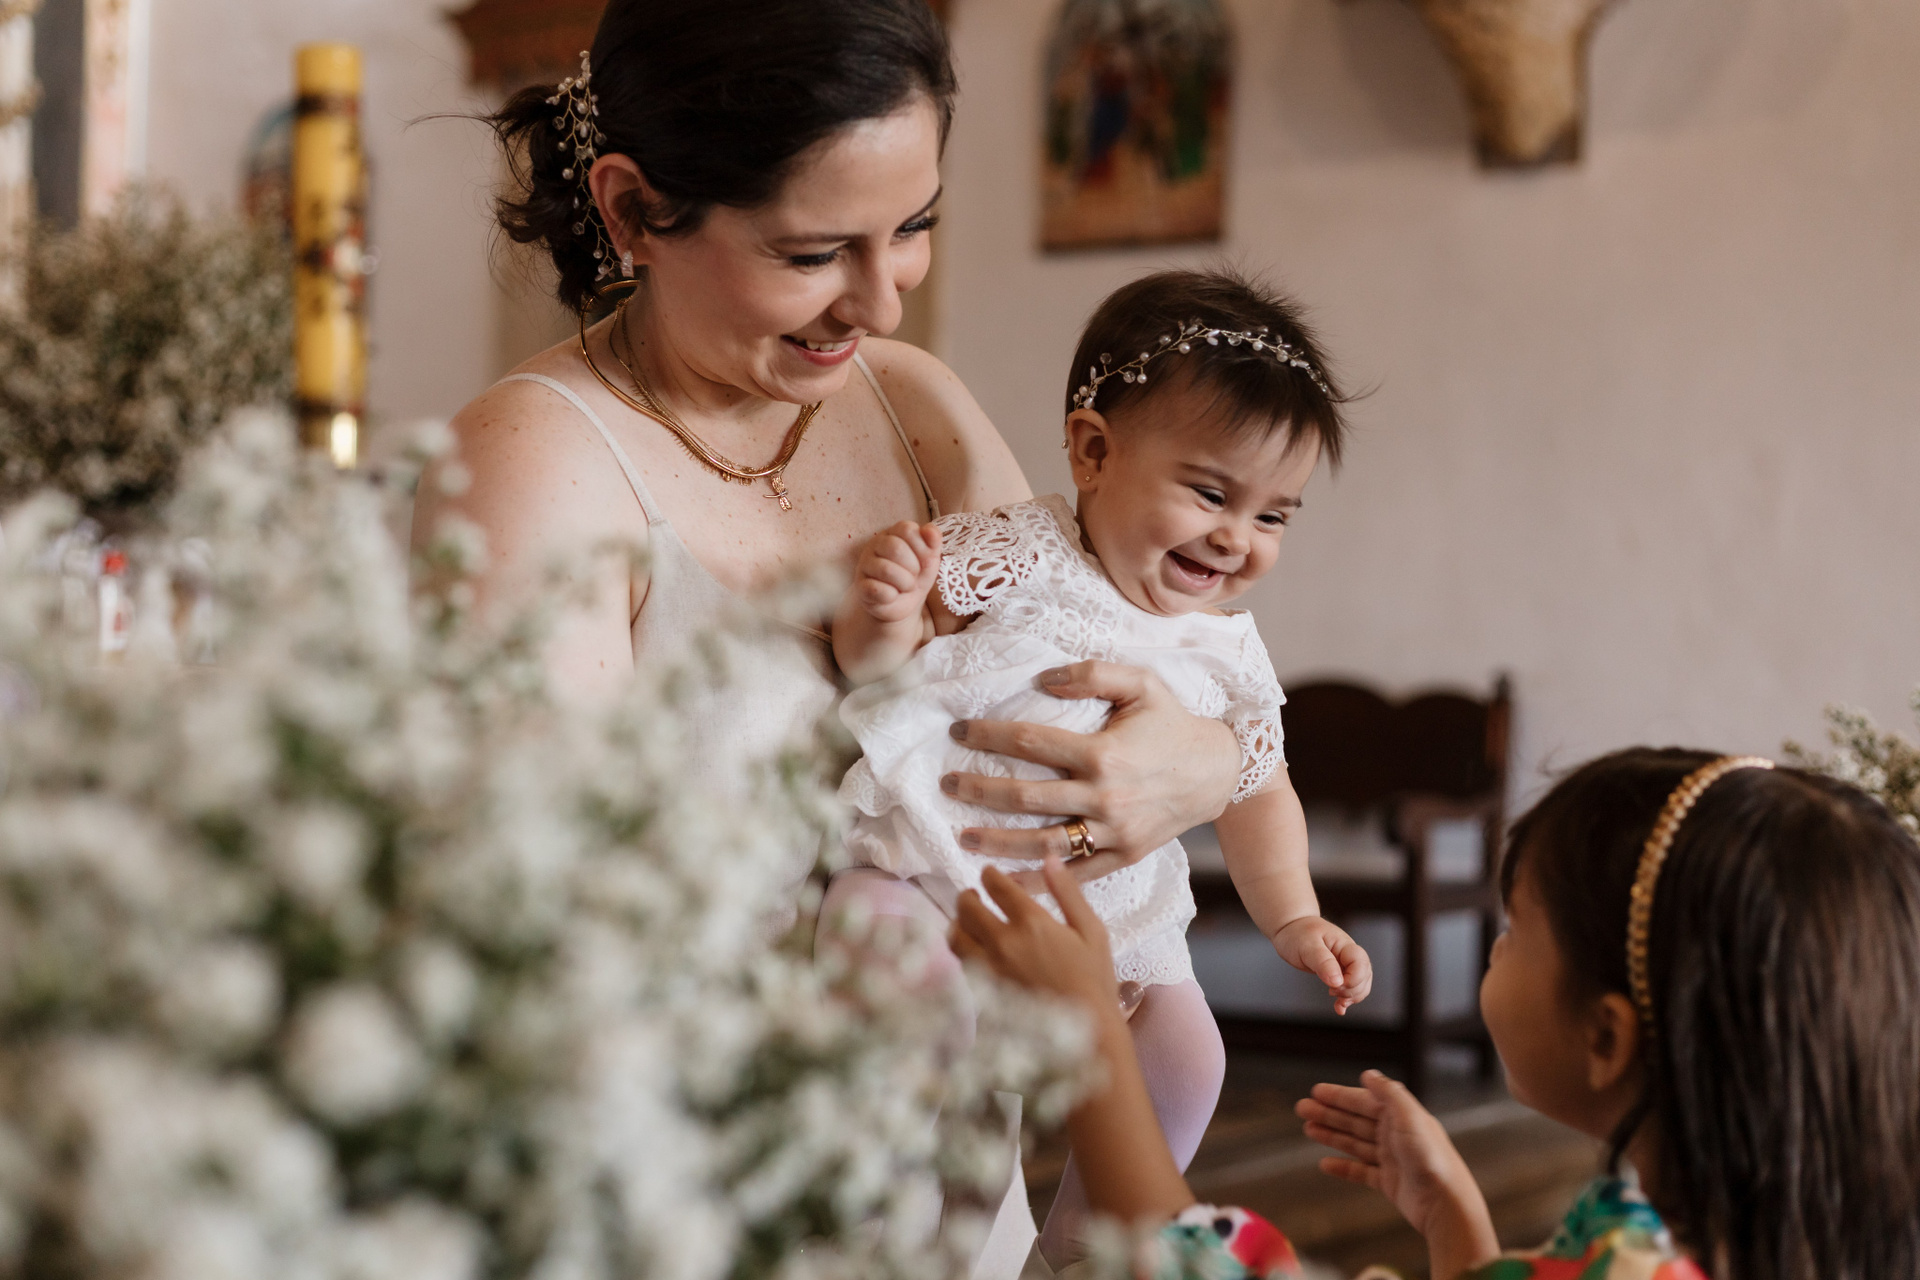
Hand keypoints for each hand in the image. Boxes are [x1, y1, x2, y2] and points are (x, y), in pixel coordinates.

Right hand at [854, 520, 940, 623]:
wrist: (904, 605)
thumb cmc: (915, 576)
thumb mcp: (929, 559)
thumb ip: (933, 542)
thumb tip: (930, 530)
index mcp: (893, 533)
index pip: (907, 529)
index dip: (921, 547)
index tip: (924, 560)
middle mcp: (875, 545)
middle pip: (896, 548)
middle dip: (914, 567)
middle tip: (914, 576)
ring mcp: (865, 565)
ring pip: (886, 569)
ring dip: (905, 583)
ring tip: (906, 587)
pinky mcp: (861, 587)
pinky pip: (877, 589)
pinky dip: (891, 596)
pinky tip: (892, 596)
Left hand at [944, 661, 1239, 884]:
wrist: (1217, 773)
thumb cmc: (1173, 724)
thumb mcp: (1142, 684)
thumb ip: (1093, 674)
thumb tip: (1044, 679)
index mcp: (1102, 753)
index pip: (1029, 742)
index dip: (988, 735)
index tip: (959, 732)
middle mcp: (1103, 795)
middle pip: (1024, 796)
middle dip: (978, 790)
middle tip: (946, 785)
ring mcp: (1113, 831)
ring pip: (1042, 841)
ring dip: (997, 841)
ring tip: (963, 836)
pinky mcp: (1124, 855)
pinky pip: (1074, 872)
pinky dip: (1040, 879)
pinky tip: (1008, 879)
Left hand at [950, 859, 1118, 1017]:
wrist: (1086, 1032)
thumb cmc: (1095, 979)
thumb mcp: (1091, 930)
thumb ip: (1068, 893)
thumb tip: (1049, 860)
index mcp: (1031, 922)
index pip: (998, 887)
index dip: (989, 876)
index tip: (988, 874)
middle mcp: (1003, 942)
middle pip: (968, 909)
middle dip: (967, 896)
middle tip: (972, 895)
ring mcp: (990, 969)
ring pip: (956, 937)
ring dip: (957, 924)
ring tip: (965, 922)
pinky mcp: (985, 992)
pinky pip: (961, 966)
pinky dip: (961, 953)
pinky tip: (971, 952)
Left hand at [1270, 916, 1372, 1014]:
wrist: (1291, 929)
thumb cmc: (1298, 934)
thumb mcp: (1307, 946)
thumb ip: (1323, 962)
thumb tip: (1338, 981)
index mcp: (1345, 945)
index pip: (1361, 964)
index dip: (1353, 979)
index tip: (1334, 986)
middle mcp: (1349, 954)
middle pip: (1365, 976)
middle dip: (1352, 990)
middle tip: (1331, 992)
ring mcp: (1346, 963)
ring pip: (1361, 984)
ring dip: (1352, 997)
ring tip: (1337, 1003)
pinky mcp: (1340, 972)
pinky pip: (1351, 987)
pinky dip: (1347, 999)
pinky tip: (1339, 1008)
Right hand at [1296, 1071, 1497, 1275]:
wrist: (1445, 1203)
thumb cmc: (1431, 1157)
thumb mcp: (1409, 1116)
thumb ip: (1388, 1093)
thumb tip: (1368, 1074)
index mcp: (1401, 1116)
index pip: (1364, 1101)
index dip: (1340, 1096)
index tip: (1316, 1091)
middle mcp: (1396, 1135)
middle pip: (1356, 1120)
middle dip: (1329, 1113)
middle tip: (1301, 1108)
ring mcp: (1392, 1159)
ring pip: (1355, 1143)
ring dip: (1331, 1135)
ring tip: (1308, 1129)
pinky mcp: (1389, 1182)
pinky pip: (1360, 1171)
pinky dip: (1343, 1167)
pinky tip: (1325, 1164)